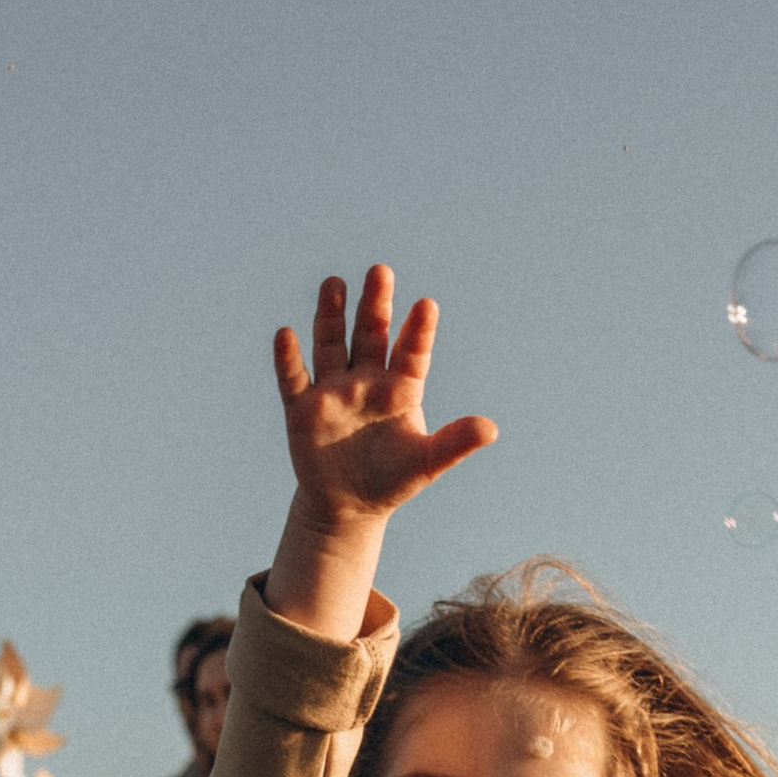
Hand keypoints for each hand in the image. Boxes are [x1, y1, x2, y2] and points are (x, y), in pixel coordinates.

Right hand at [266, 265, 496, 637]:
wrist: (348, 505)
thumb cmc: (393, 479)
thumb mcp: (427, 464)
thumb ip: (455, 443)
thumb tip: (491, 429)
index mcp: (399, 389)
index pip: (411, 353)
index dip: (418, 332)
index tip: (427, 306)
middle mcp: (366, 380)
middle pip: (370, 335)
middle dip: (374, 305)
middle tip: (381, 271)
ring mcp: (333, 391)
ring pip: (332, 345)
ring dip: (331, 316)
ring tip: (335, 283)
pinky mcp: (303, 409)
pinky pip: (294, 379)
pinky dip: (289, 359)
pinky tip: (286, 335)